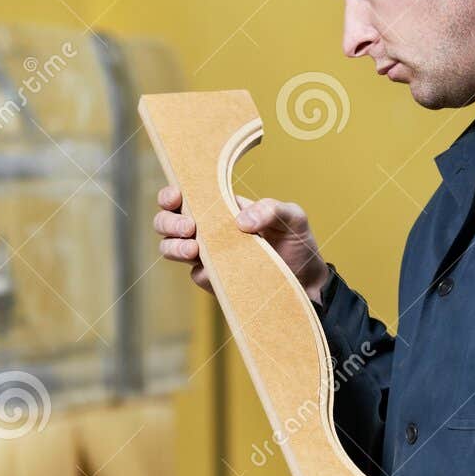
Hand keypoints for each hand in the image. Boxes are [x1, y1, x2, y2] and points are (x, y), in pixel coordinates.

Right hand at [155, 186, 328, 299]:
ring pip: (170, 248)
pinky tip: (213, 271)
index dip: (170, 195)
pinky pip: (197, 275)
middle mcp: (209, 229)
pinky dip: (201, 272)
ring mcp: (209, 255)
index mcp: (221, 207)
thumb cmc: (297, 241)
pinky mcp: (215, 280)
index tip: (176, 196)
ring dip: (174, 247)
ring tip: (194, 249)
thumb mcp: (292, 217)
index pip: (186, 195)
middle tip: (189, 228)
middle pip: (166, 221)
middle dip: (168, 222)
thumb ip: (271, 209)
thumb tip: (241, 220)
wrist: (307, 280)